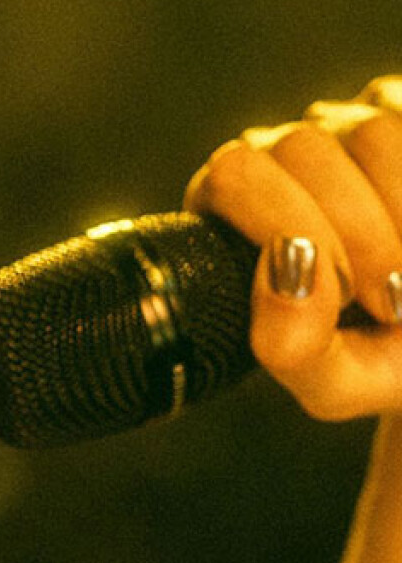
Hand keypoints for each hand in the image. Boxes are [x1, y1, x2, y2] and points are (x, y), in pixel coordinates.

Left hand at [184, 76, 401, 421]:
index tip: (342, 298)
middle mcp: (281, 155)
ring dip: (401, 216)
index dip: (291, 228)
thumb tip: (289, 275)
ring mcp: (349, 126)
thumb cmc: (375, 357)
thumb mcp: (334, 380)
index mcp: (232, 207)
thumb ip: (293, 346)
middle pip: (299, 148)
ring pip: (368, 131)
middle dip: (354, 231)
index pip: (234, 176)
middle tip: (388, 303)